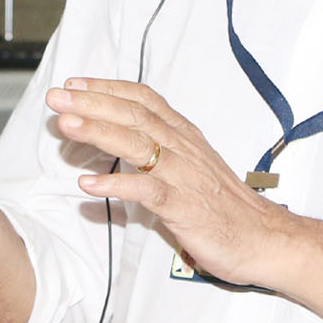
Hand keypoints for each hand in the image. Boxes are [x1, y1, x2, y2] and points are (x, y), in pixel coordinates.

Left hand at [47, 76, 300, 289]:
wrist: (265, 239)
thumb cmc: (224, 205)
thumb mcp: (191, 165)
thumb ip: (159, 149)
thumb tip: (117, 137)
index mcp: (184, 135)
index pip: (142, 99)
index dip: (107, 88)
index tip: (75, 82)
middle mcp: (183, 148)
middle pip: (133, 115)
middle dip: (91, 103)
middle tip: (56, 96)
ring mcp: (185, 176)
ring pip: (138, 145)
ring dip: (98, 132)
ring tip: (66, 125)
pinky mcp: (185, 207)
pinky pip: (148, 191)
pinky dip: (117, 186)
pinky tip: (88, 186)